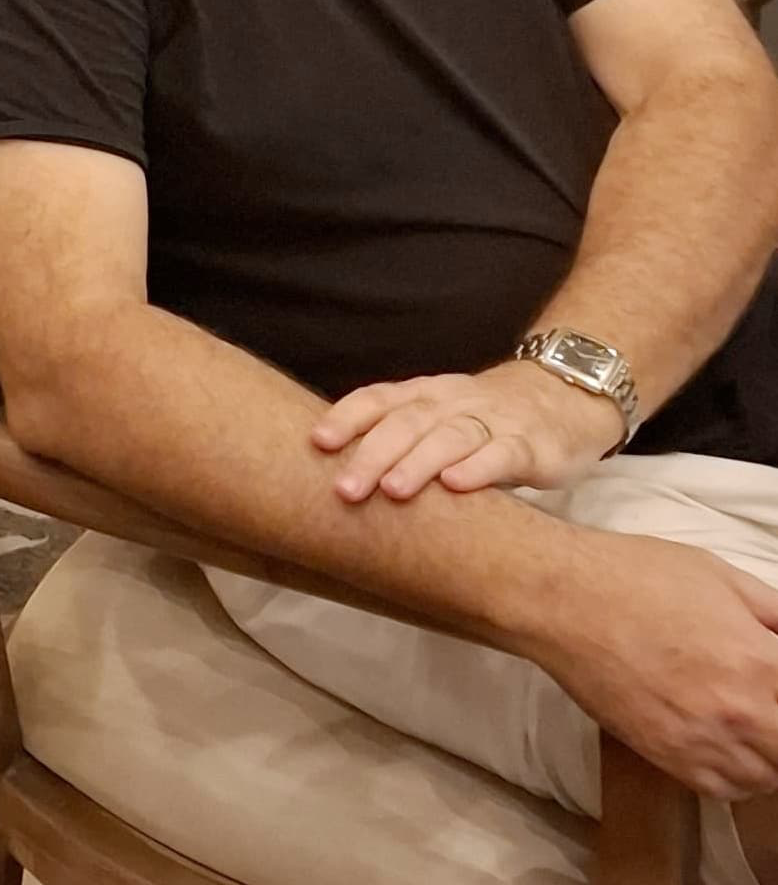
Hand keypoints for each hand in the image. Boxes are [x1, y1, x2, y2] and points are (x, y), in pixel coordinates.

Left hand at [314, 359, 626, 501]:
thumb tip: (335, 474)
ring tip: (393, 490)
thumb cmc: (486, 419)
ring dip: (420, 462)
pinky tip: (457, 484)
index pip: (380, 398)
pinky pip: (504, 453)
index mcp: (427, 394)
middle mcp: (455, 402)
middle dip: (374, 454)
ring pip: (452, 436)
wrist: (566, 396)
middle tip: (345, 488)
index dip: (348, 418)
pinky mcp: (532, 444)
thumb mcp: (441, 419)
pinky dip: (479, 467)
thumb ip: (400, 438)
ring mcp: (495, 421)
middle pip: (409, 421)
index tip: (317, 443)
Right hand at [527, 535, 777, 799]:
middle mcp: (740, 716)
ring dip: (768, 756)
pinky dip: (737, 776)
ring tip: (753, 727)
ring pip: (765, 780)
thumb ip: (775, 615)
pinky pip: (723, 789)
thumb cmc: (640, 578)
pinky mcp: (666, 757)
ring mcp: (702, 744)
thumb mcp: (725, 578)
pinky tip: (728, 746)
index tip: (774, 679)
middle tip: (766, 702)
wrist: (564, 601)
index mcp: (762, 665)